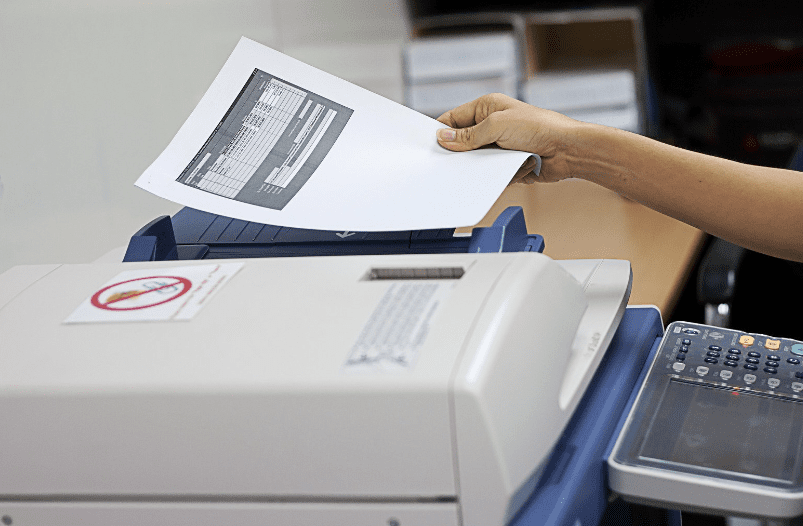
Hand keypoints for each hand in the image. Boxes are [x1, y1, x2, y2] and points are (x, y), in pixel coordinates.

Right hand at [435, 93, 579, 182]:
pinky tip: (507, 172)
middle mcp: (492, 125)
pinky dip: (495, 176)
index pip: (454, 119)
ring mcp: (500, 146)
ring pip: (477, 161)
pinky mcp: (508, 164)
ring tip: (487, 167)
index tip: (429, 146)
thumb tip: (444, 138)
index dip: (441, 131)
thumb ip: (469, 135)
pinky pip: (491, 173)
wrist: (569, 150)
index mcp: (487, 108)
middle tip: (450, 163)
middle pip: (463, 142)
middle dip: (460, 153)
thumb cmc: (540, 127)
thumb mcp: (497, 126)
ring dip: (482, 166)